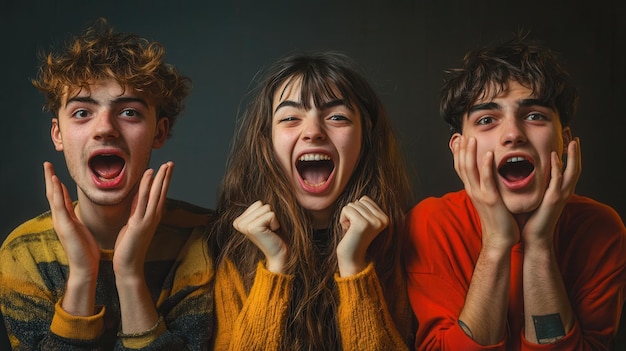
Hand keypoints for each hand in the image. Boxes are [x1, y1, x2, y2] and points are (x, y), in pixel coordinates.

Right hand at [44, 161, 100, 277]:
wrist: (85, 268)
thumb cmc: (86, 251)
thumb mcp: (82, 229)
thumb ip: (77, 219)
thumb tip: (77, 211)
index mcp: (66, 219)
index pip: (59, 198)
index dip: (56, 184)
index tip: (54, 171)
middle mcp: (60, 219)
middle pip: (52, 194)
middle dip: (49, 178)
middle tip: (46, 163)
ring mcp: (60, 222)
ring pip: (53, 196)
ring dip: (50, 180)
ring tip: (47, 166)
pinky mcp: (65, 225)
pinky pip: (59, 205)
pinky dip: (56, 192)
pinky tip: (55, 180)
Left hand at [113, 162, 172, 276]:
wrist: (128, 265)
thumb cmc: (129, 246)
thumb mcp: (132, 223)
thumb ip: (136, 210)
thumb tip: (138, 196)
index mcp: (152, 217)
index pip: (160, 195)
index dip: (163, 182)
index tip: (166, 169)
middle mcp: (154, 216)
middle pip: (162, 192)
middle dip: (166, 177)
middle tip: (171, 163)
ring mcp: (148, 219)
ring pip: (156, 194)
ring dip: (161, 178)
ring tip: (165, 165)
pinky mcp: (139, 222)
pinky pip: (143, 200)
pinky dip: (147, 186)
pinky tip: (149, 175)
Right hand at [233, 200, 286, 272]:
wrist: (277, 254)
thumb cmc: (273, 236)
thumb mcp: (263, 220)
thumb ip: (259, 210)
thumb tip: (263, 198)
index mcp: (238, 221)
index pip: (257, 203)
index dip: (266, 214)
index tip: (264, 227)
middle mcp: (238, 223)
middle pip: (261, 204)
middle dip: (269, 216)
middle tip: (267, 230)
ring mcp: (244, 226)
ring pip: (266, 208)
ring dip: (272, 220)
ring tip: (269, 231)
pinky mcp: (253, 228)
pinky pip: (271, 215)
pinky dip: (275, 223)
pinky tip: (271, 233)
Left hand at [336, 196, 388, 276]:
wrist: (352, 258)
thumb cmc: (354, 237)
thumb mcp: (364, 221)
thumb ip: (365, 209)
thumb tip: (360, 198)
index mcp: (385, 218)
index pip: (365, 199)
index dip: (357, 211)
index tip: (359, 225)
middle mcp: (382, 219)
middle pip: (358, 201)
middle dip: (351, 213)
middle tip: (354, 229)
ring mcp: (373, 221)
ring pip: (352, 205)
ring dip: (346, 217)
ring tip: (351, 230)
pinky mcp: (362, 223)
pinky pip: (346, 209)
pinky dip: (342, 219)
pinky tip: (347, 231)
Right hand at [451, 135, 518, 249]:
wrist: (500, 238)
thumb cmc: (498, 220)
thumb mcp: (488, 200)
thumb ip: (487, 187)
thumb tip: (487, 176)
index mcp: (472, 190)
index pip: (460, 168)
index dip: (457, 153)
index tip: (458, 140)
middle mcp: (472, 190)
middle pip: (462, 166)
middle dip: (462, 149)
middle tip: (463, 135)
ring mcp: (480, 194)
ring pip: (470, 170)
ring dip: (470, 153)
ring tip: (471, 139)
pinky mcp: (491, 199)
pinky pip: (486, 179)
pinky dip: (485, 165)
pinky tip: (488, 154)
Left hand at [521, 139, 580, 246]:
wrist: (533, 238)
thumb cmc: (531, 220)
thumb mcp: (534, 198)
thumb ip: (533, 186)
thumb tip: (521, 174)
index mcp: (559, 191)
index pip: (569, 169)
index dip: (571, 156)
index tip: (569, 141)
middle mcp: (563, 192)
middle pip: (576, 168)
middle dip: (576, 152)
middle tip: (575, 137)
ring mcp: (560, 196)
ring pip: (572, 172)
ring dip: (573, 156)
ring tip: (573, 142)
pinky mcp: (552, 201)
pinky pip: (557, 181)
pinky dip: (557, 168)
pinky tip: (555, 157)